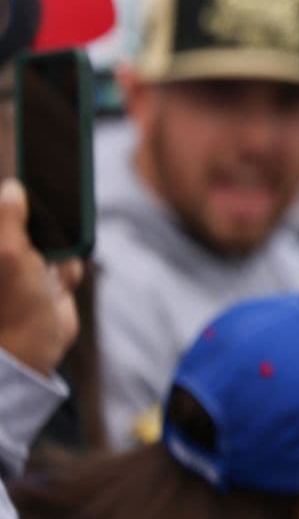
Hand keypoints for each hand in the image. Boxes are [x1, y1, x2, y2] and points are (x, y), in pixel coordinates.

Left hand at [0, 178, 80, 375]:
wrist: (30, 348)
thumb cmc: (12, 303)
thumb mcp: (9, 253)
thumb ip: (9, 217)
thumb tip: (13, 187)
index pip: (8, 209)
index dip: (21, 195)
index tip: (37, 169)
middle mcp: (8, 250)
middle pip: (31, 220)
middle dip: (48, 225)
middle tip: (56, 223)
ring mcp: (27, 266)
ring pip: (55, 239)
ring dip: (62, 254)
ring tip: (53, 274)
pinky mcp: (47, 280)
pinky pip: (68, 262)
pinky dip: (69, 272)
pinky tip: (60, 287)